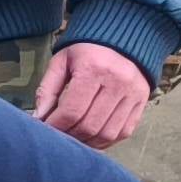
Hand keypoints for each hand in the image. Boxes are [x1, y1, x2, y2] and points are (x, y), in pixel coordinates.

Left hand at [33, 42, 153, 146]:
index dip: (56, 126)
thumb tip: (38, 118)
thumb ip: (48, 89)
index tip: (46, 129)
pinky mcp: (142, 101)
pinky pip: (124, 132)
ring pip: (107, 133)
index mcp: (93, 69)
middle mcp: (117, 82)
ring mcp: (133, 93)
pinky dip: (105, 141)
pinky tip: (91, 138)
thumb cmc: (85, 52)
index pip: (72, 111)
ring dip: (87, 142)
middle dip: (70, 136)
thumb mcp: (61, 62)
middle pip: (90, 125)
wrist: (122, 39)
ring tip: (73, 138)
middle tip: (58, 136)